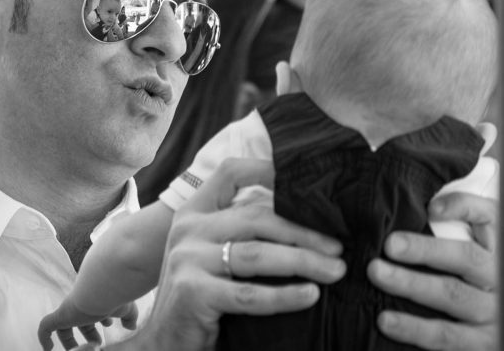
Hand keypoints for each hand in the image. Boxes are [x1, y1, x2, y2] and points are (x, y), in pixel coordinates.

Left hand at [38, 298, 137, 350]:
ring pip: (63, 326)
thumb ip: (129, 316)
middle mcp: (81, 303)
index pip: (95, 310)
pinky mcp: (62, 314)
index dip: (101, 320)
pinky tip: (47, 349)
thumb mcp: (126, 308)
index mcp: (96, 300)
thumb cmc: (117, 294)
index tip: (108, 327)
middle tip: (97, 344)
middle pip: (79, 320)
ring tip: (83, 350)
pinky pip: (45, 327)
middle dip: (88, 333)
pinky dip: (44, 338)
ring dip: (70, 341)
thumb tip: (131, 326)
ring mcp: (70, 309)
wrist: (107, 284)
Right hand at [108, 158, 345, 350]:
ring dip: (303, 261)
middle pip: (256, 216)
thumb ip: (241, 233)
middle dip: (303, 232)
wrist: (164, 342)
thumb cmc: (198, 297)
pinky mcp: (191, 292)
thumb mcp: (211, 255)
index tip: (309, 183)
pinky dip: (284, 295)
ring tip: (335, 272)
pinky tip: (310, 295)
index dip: (268, 170)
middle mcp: (188, 228)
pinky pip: (249, 293)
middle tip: (338, 249)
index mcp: (194, 213)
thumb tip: (303, 219)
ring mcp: (187, 258)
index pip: (231, 174)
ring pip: (256, 253)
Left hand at [368, 192, 497, 350]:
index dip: (464, 209)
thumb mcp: (480, 245)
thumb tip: (434, 207)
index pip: (490, 219)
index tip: (432, 209)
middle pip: (466, 259)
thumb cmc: (479, 279)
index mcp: (499, 249)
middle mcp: (501, 279)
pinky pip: (447, 337)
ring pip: (453, 296)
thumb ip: (463, 218)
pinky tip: (387, 321)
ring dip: (412, 285)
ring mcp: (493, 314)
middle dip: (425, 250)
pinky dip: (415, 329)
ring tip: (378, 274)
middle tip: (390, 244)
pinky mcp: (481, 345)